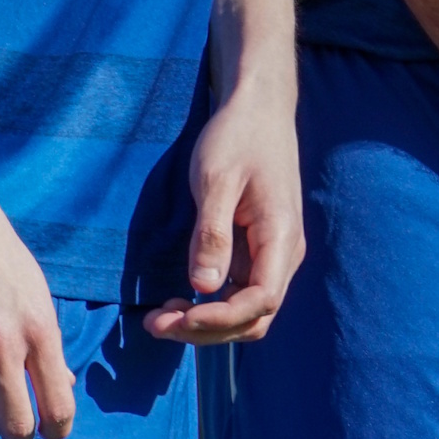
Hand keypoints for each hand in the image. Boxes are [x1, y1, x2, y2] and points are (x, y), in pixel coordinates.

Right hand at [0, 166, 75, 438]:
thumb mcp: (33, 287)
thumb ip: (47, 339)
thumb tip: (62, 382)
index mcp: (39, 329)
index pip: (58, 408)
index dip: (55, 429)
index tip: (47, 429)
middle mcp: (2, 344)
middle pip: (14, 427)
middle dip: (15, 435)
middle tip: (7, 423)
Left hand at [146, 87, 303, 344]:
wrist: (258, 108)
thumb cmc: (237, 137)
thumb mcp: (216, 180)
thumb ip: (212, 234)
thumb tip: (204, 287)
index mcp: (281, 237)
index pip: (260, 301)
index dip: (220, 319)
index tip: (178, 316)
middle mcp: (283, 254)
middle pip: (253, 318)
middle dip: (206, 329)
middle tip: (155, 322)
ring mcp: (272, 254)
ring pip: (246, 312)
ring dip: (205, 323)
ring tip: (159, 317)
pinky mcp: (256, 250)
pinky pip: (238, 294)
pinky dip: (209, 306)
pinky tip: (177, 299)